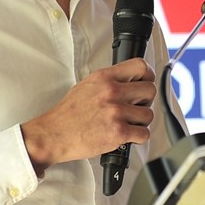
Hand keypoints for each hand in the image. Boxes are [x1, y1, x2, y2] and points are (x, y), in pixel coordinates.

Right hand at [20, 57, 155, 173]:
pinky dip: (138, 137)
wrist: (54, 134)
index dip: (147, 75)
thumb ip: (108, 81)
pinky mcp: (118, 132)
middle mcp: (112, 92)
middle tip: (136, 107)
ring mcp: (116, 112)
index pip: (140, 66)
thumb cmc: (68, 114)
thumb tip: (127, 81)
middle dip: (145, 100)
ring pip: (148, 114)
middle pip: (149, 90)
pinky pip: (144, 133)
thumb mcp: (86, 86)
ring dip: (141, 121)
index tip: (146, 82)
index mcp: (104, 78)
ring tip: (128, 123)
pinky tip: (128, 136)